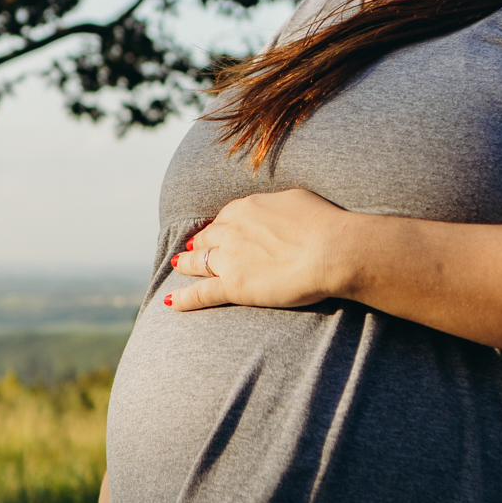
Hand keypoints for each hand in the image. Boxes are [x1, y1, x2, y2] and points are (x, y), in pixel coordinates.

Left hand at [165, 187, 355, 312]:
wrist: (331, 250)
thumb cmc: (324, 224)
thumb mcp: (298, 200)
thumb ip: (278, 206)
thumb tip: (276, 210)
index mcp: (249, 208)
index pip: (226, 217)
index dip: (219, 225)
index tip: (215, 230)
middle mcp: (233, 231)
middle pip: (209, 238)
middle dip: (198, 243)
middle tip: (190, 247)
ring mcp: (231, 259)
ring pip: (200, 262)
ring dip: (186, 264)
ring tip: (177, 265)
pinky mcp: (234, 286)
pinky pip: (201, 293)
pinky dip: (183, 298)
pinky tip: (170, 302)